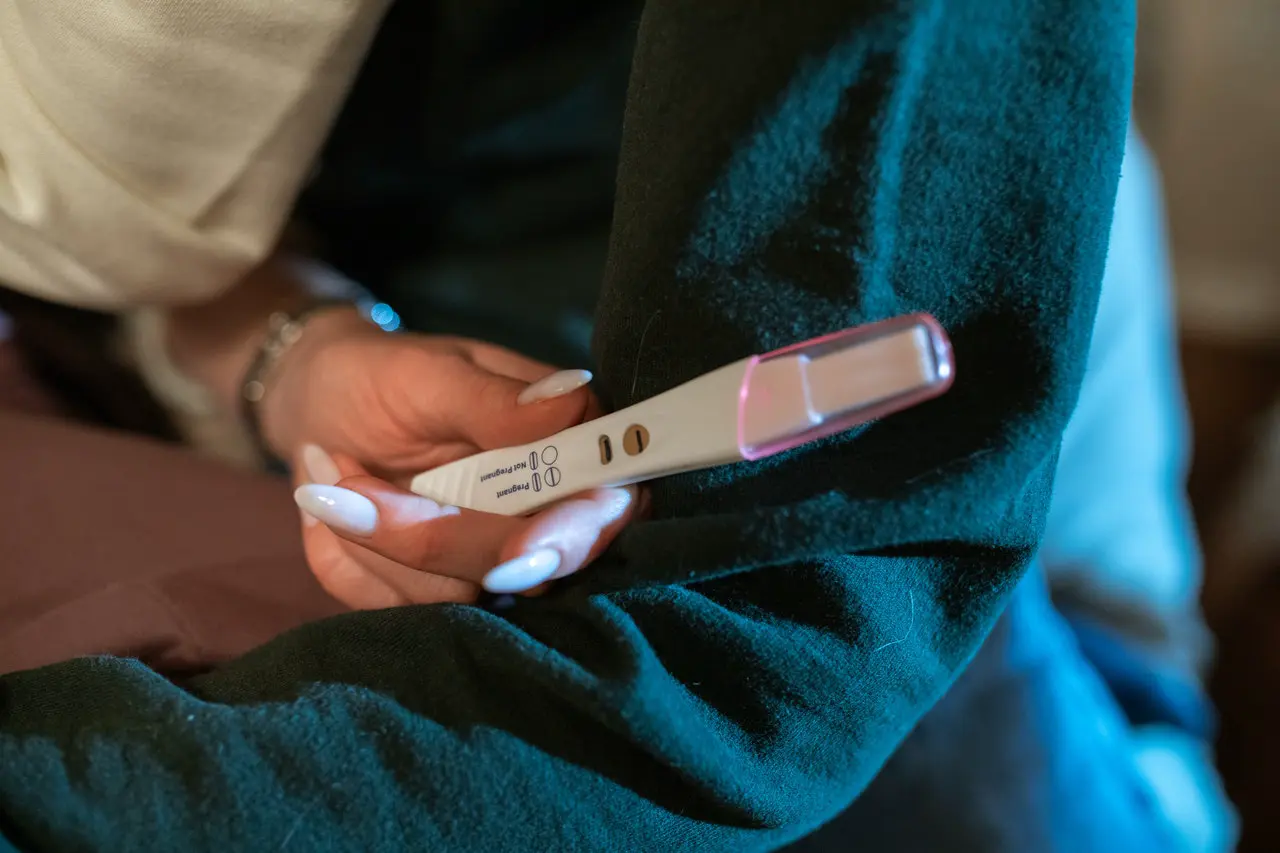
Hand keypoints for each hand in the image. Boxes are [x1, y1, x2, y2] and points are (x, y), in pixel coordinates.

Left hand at [260, 306, 639, 608]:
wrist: (320, 410)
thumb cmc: (383, 377)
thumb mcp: (428, 375)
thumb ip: (495, 400)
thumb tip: (570, 400)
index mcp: (569, 446)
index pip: (604, 506)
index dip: (571, 537)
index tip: (518, 555)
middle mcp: (543, 512)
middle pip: (529, 570)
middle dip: (436, 539)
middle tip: (347, 487)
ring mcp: (491, 558)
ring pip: (457, 596)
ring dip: (378, 543)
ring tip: (336, 474)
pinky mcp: (440, 590)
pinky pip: (400, 608)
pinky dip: (351, 560)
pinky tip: (334, 510)